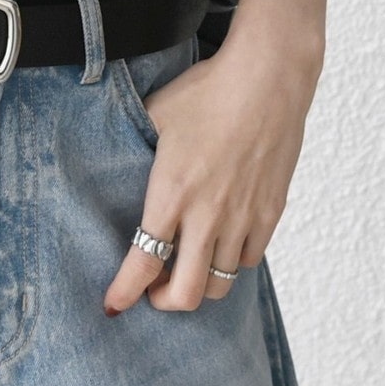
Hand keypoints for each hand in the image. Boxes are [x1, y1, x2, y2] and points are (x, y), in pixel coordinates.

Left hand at [102, 36, 319, 314]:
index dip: (125, 291)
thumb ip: (136, 151)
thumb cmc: (206, 92)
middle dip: (164, 302)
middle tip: (153, 290)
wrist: (267, 80)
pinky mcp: (271, 212)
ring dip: (199, 283)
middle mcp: (208, 215)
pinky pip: (249, 260)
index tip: (113, 305)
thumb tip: (118, 164)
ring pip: (222, 283)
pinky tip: (219, 244)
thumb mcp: (154, 116)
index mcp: (172, 192)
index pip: (144, 261)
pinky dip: (230, 262)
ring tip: (186, 267)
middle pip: (188, 293)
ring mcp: (244, 217)